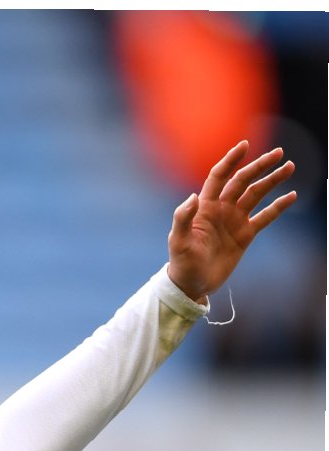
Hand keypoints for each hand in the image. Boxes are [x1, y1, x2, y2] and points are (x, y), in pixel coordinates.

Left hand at [167, 140, 295, 303]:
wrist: (192, 285)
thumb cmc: (181, 263)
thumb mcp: (179, 241)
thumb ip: (183, 218)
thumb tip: (193, 197)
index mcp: (204, 207)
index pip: (219, 177)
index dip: (230, 160)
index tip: (244, 144)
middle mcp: (221, 210)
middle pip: (243, 181)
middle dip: (260, 166)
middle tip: (279, 153)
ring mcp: (234, 221)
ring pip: (256, 195)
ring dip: (272, 181)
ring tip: (289, 167)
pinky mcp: (245, 235)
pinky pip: (265, 217)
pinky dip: (278, 206)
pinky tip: (292, 196)